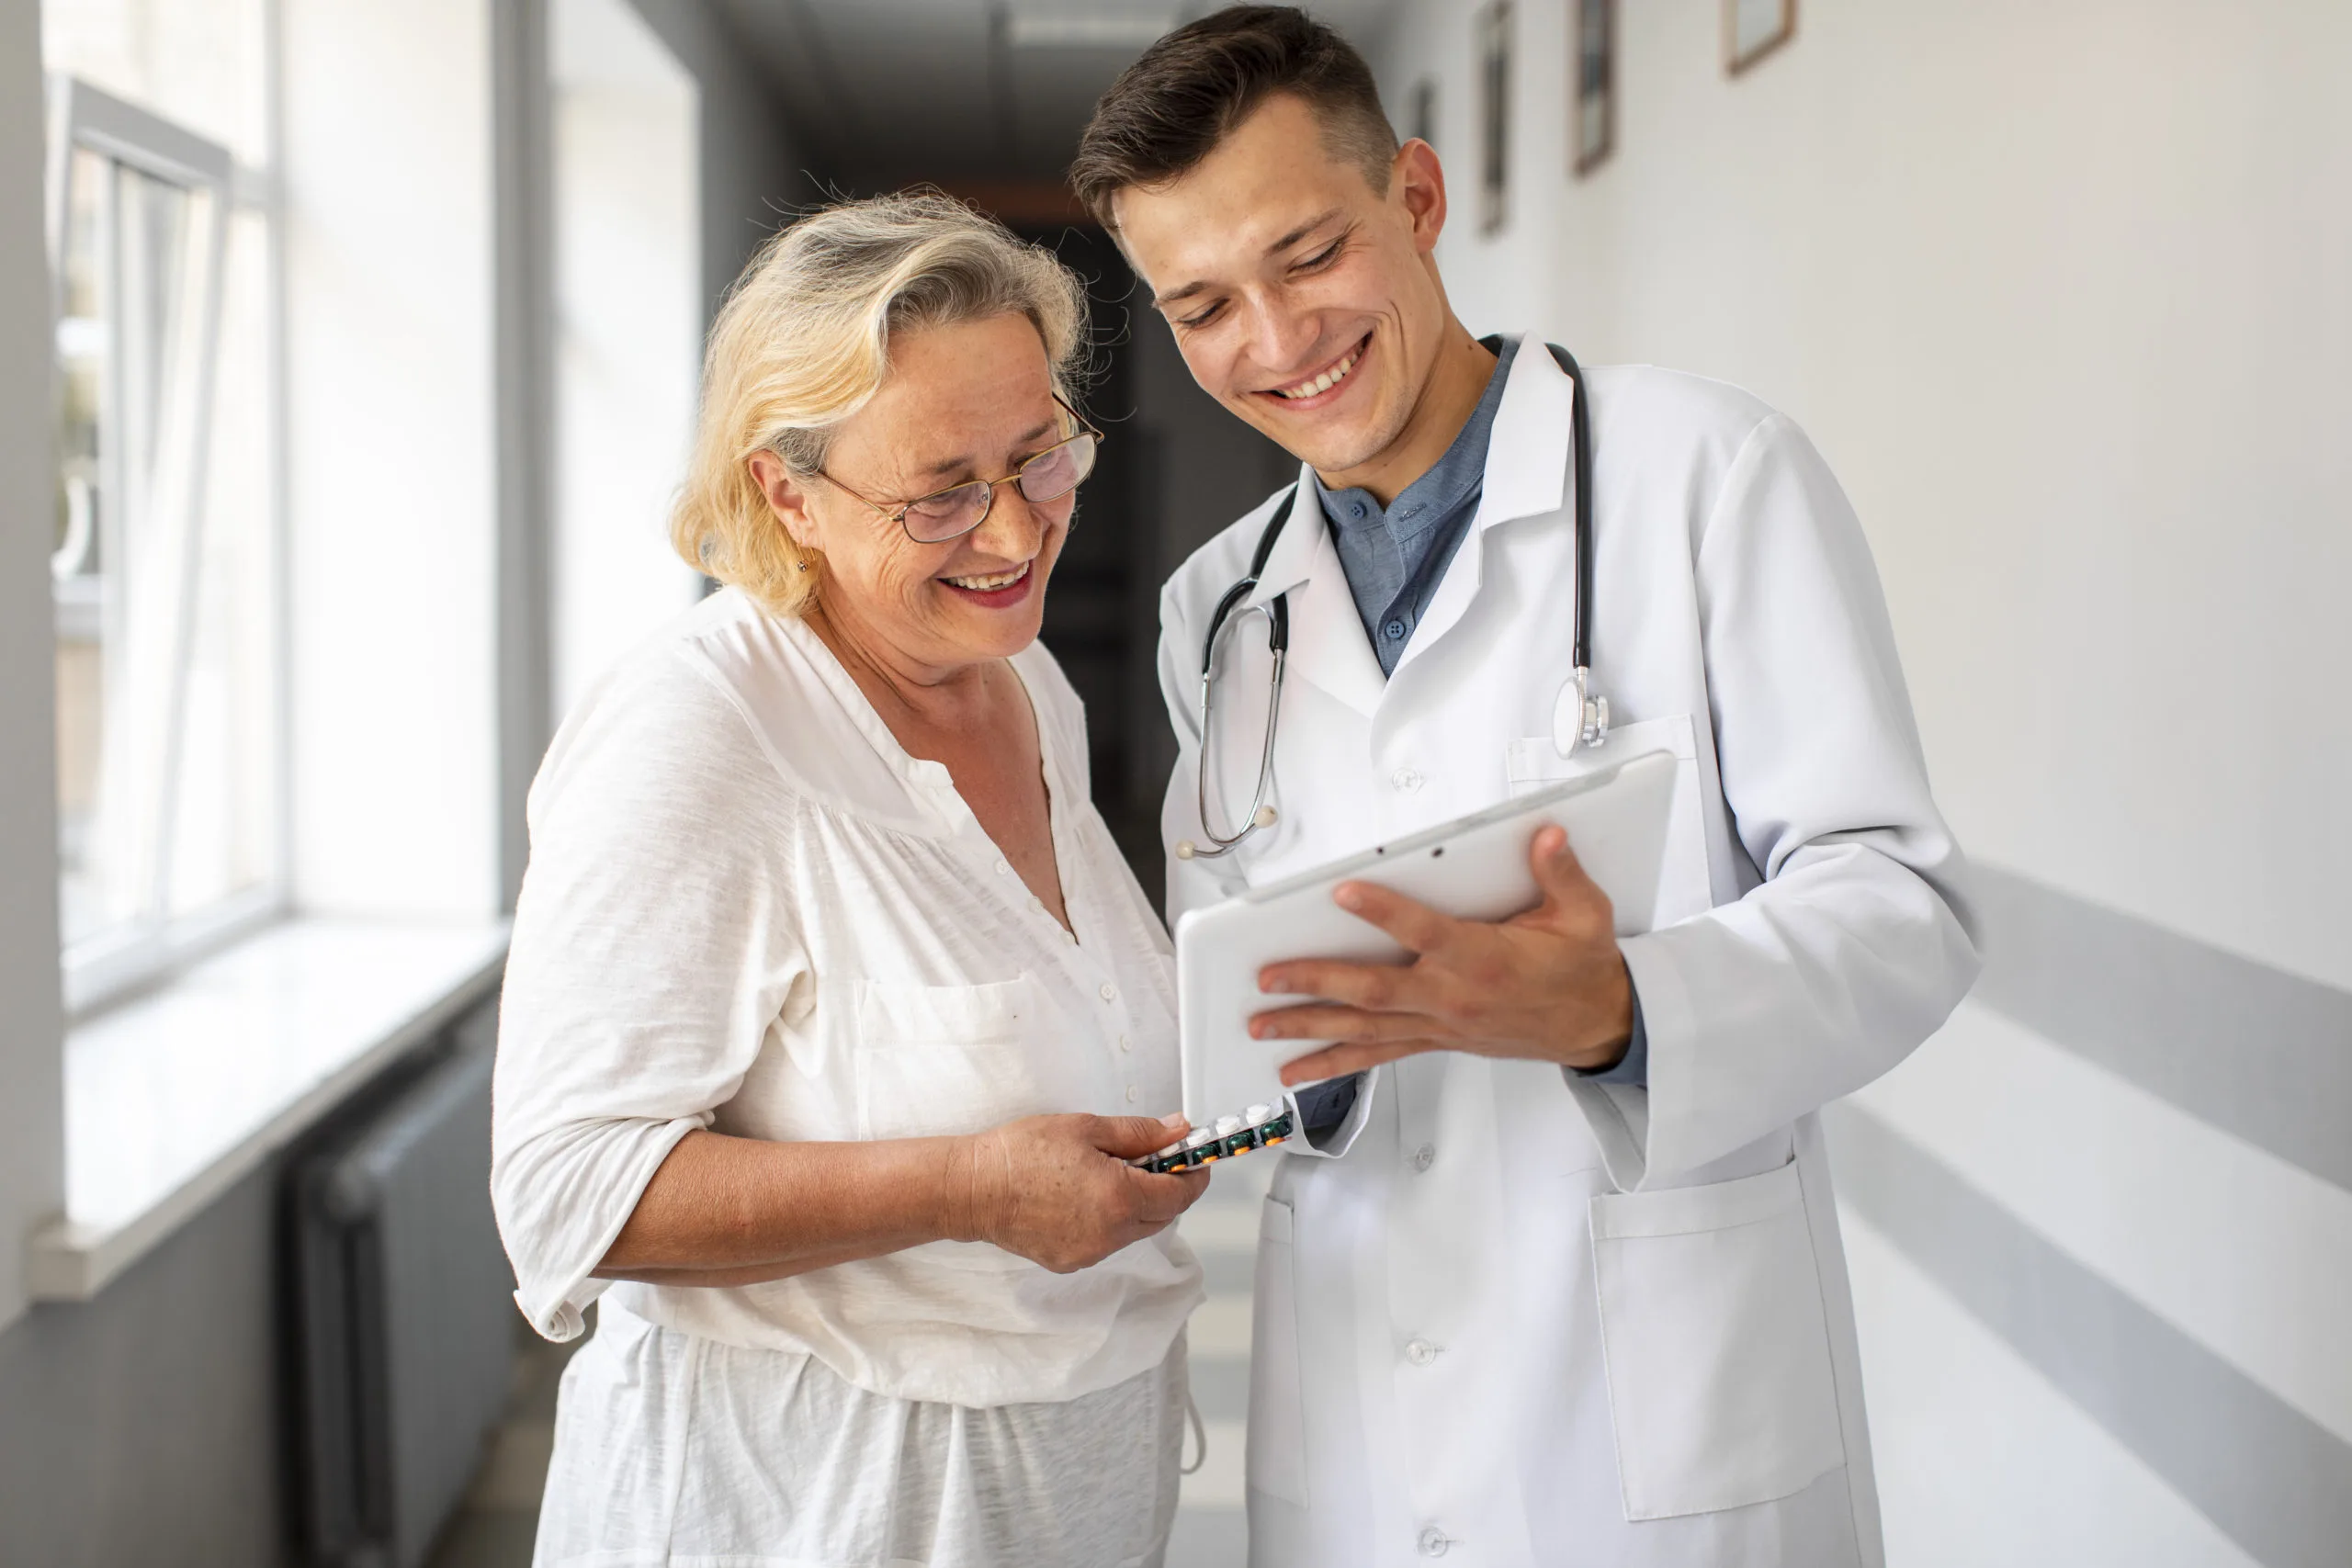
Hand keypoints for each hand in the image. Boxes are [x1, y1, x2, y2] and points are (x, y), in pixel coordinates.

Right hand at [942, 1113, 1209, 1272]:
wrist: (972, 1189)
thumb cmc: (1020, 1154)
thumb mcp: (1087, 1128)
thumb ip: (1140, 1133)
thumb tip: (1177, 1131)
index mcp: (1121, 1199)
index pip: (1180, 1194)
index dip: (1193, 1174)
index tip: (1195, 1159)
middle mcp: (1111, 1234)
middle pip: (1163, 1216)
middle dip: (1167, 1189)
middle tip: (1154, 1159)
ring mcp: (1091, 1253)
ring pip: (1135, 1231)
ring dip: (1137, 1206)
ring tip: (1110, 1175)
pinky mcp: (1071, 1262)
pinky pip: (1107, 1242)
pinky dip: (1110, 1221)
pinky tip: (1086, 1196)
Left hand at [1254, 824, 1633, 1084]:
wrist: (1595, 1025)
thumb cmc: (1582, 970)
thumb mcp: (1585, 915)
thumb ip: (1561, 873)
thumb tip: (1548, 838)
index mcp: (1484, 958)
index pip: (1425, 933)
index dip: (1384, 912)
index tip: (1343, 892)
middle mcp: (1452, 995)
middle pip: (1373, 989)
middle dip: (1316, 982)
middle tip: (1269, 976)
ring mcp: (1439, 1023)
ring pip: (1364, 1027)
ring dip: (1309, 1026)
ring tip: (1262, 1025)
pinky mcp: (1435, 1039)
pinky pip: (1378, 1053)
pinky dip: (1335, 1063)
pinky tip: (1298, 1070)